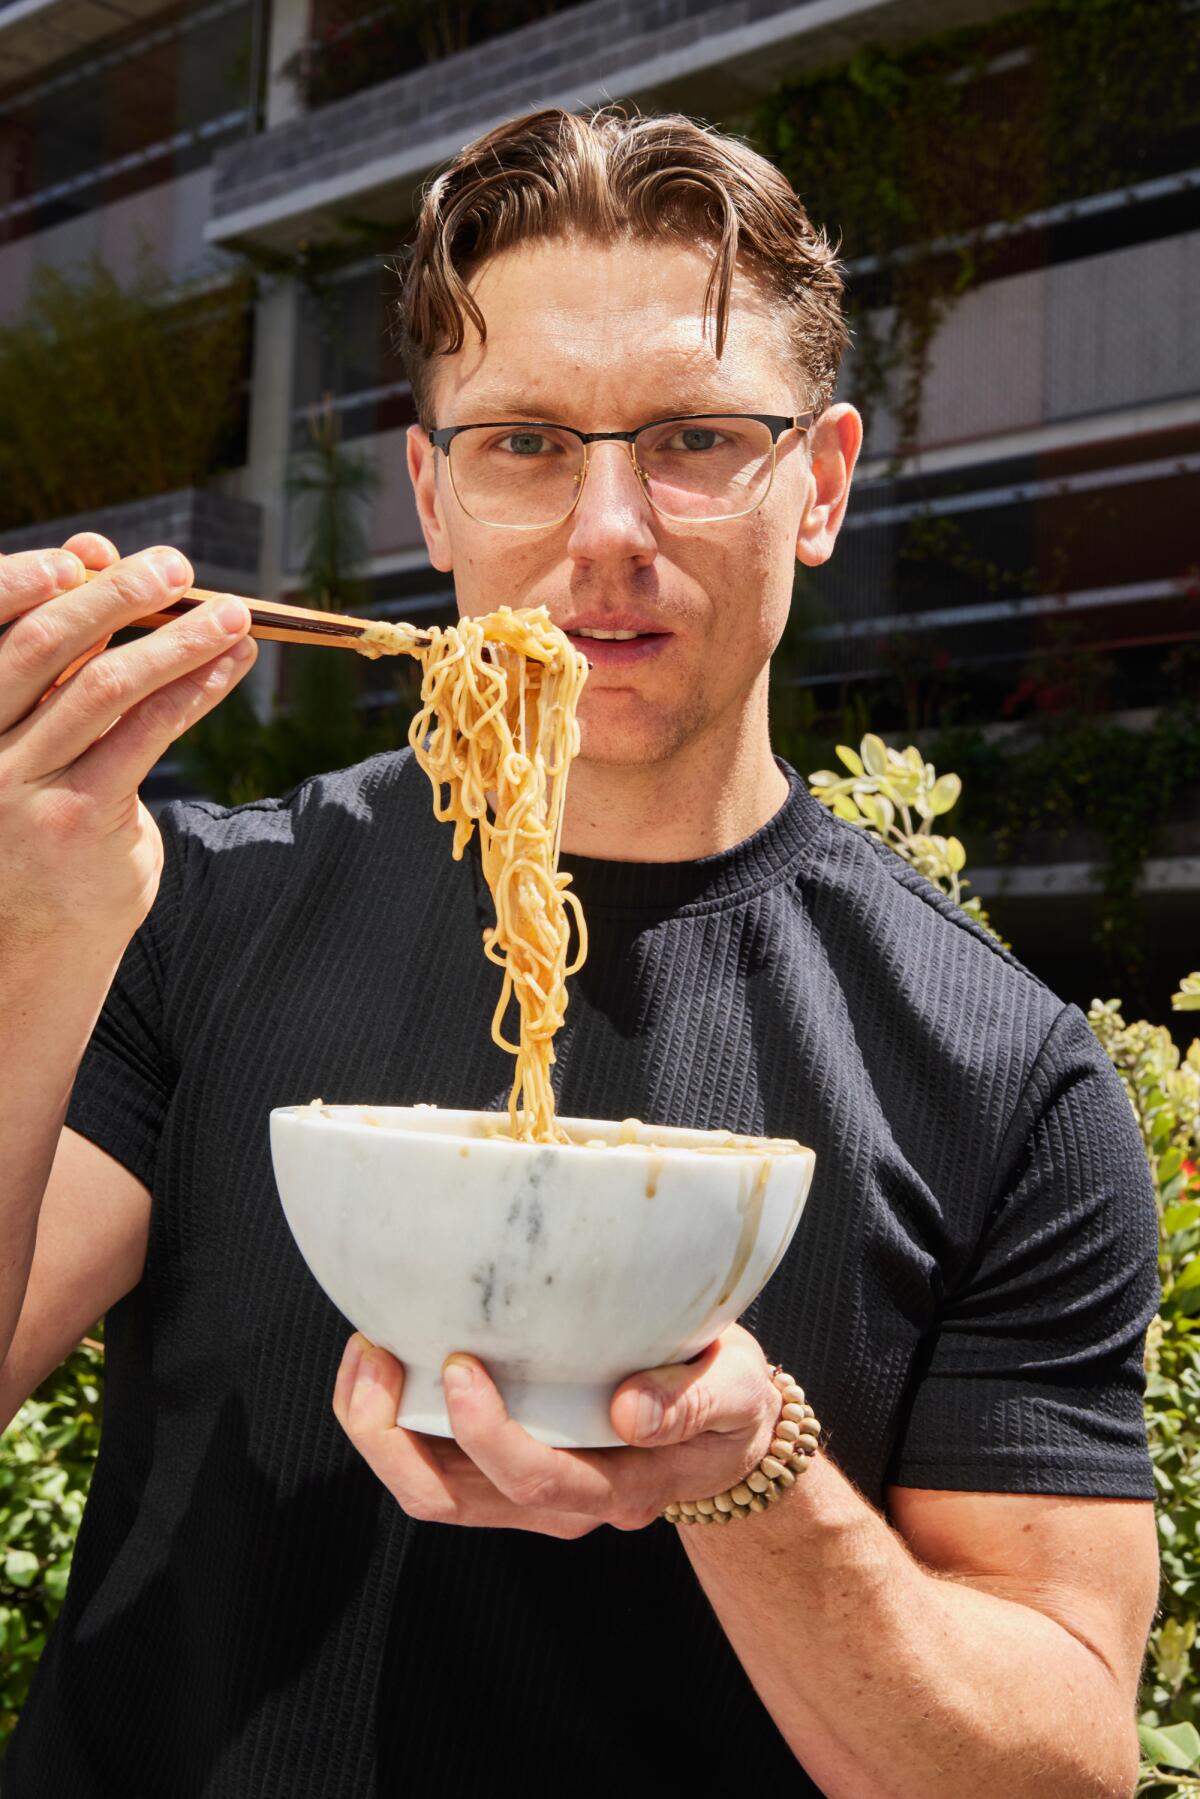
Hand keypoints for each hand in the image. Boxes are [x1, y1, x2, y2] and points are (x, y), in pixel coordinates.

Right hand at [0, 533, 256, 944]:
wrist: (26, 946)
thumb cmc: (35, 826)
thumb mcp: (29, 746)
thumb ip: (58, 670)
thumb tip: (96, 560)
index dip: (32, 578)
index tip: (90, 552)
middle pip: (45, 644)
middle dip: (116, 596)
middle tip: (176, 567)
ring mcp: (19, 785)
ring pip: (105, 687)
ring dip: (177, 641)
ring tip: (231, 616)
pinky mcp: (75, 820)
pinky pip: (143, 736)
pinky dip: (194, 692)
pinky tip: (229, 668)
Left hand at [332, 1323, 780, 1537]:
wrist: (730, 1435)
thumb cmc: (729, 1400)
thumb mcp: (736, 1390)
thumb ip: (693, 1402)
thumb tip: (630, 1412)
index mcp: (621, 1486)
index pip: (536, 1480)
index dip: (484, 1433)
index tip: (460, 1364)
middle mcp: (563, 1502)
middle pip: (452, 1499)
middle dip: (392, 1436)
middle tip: (373, 1354)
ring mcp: (527, 1493)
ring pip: (429, 1491)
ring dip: (378, 1432)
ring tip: (363, 1354)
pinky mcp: (504, 1471)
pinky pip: (433, 1467)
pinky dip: (393, 1422)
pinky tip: (385, 1360)